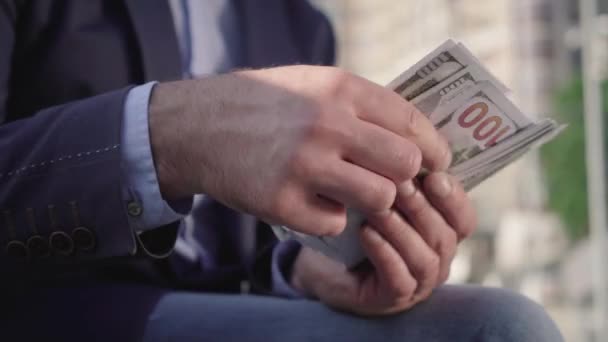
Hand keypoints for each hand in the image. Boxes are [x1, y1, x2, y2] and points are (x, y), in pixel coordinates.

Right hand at [149, 66, 450, 235]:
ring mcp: (304, 165)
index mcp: (339, 89)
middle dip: (405, 179)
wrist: (198, 126)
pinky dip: (330, 219)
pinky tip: (314, 205)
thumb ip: (359, 105)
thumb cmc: (263, 104)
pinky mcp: (282, 202)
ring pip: (378, 199)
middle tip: (393, 184)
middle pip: (404, 165)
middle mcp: (326, 125)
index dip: (433, 148)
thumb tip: (412, 136)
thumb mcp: (312, 84)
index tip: (436, 164)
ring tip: (354, 197)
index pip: (411, 123)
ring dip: (372, 204)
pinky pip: (335, 223)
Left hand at [290, 173, 475, 314]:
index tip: (435, 175)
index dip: (454, 197)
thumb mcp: (380, 193)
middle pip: (445, 235)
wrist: (324, 260)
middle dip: (422, 207)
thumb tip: (407, 138)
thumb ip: (400, 176)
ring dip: (402, 229)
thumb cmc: (356, 222)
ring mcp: (417, 282)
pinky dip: (385, 254)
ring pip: (425, 257)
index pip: (464, 217)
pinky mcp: (392, 298)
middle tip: (399, 185)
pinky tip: (366, 233)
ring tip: (377, 207)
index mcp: (442, 230)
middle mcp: (437, 258)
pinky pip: (399, 279)